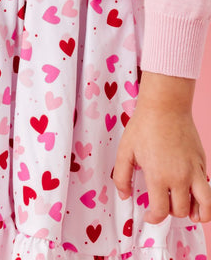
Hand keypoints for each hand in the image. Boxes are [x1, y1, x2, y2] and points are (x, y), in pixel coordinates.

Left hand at [112, 72, 210, 222]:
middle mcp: (180, 177)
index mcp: (159, 176)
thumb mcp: (125, 150)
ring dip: (198, 214)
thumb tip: (124, 195)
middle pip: (180, 211)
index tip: (149, 215)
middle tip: (164, 205)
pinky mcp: (202, 162)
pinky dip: (204, 198)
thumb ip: (121, 176)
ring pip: (205, 205)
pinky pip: (207, 187)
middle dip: (171, 212)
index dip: (153, 218)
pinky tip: (194, 195)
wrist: (166, 106)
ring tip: (191, 214)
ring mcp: (194, 171)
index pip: (161, 211)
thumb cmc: (144, 126)